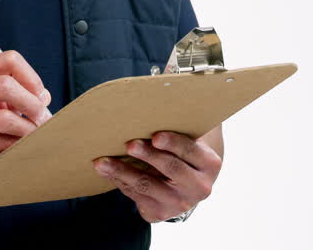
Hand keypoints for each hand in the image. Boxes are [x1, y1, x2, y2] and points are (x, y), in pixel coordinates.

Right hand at [0, 50, 52, 183]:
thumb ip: (14, 94)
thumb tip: (44, 96)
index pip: (9, 59)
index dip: (31, 76)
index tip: (38, 94)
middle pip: (6, 85)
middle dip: (32, 103)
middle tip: (41, 116)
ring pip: (6, 117)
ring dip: (29, 128)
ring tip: (34, 134)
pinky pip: (3, 142)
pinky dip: (18, 144)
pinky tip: (19, 145)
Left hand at [92, 131, 220, 222]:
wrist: (184, 186)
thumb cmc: (181, 152)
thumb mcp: (189, 140)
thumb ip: (178, 126)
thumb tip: (151, 100)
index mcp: (209, 164)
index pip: (191, 151)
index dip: (174, 143)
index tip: (156, 136)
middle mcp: (199, 186)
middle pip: (171, 169)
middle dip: (149, 156)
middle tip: (129, 144)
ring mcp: (179, 203)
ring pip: (147, 185)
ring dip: (123, 171)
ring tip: (102, 161)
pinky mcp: (159, 212)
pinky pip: (135, 195)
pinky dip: (118, 180)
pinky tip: (105, 170)